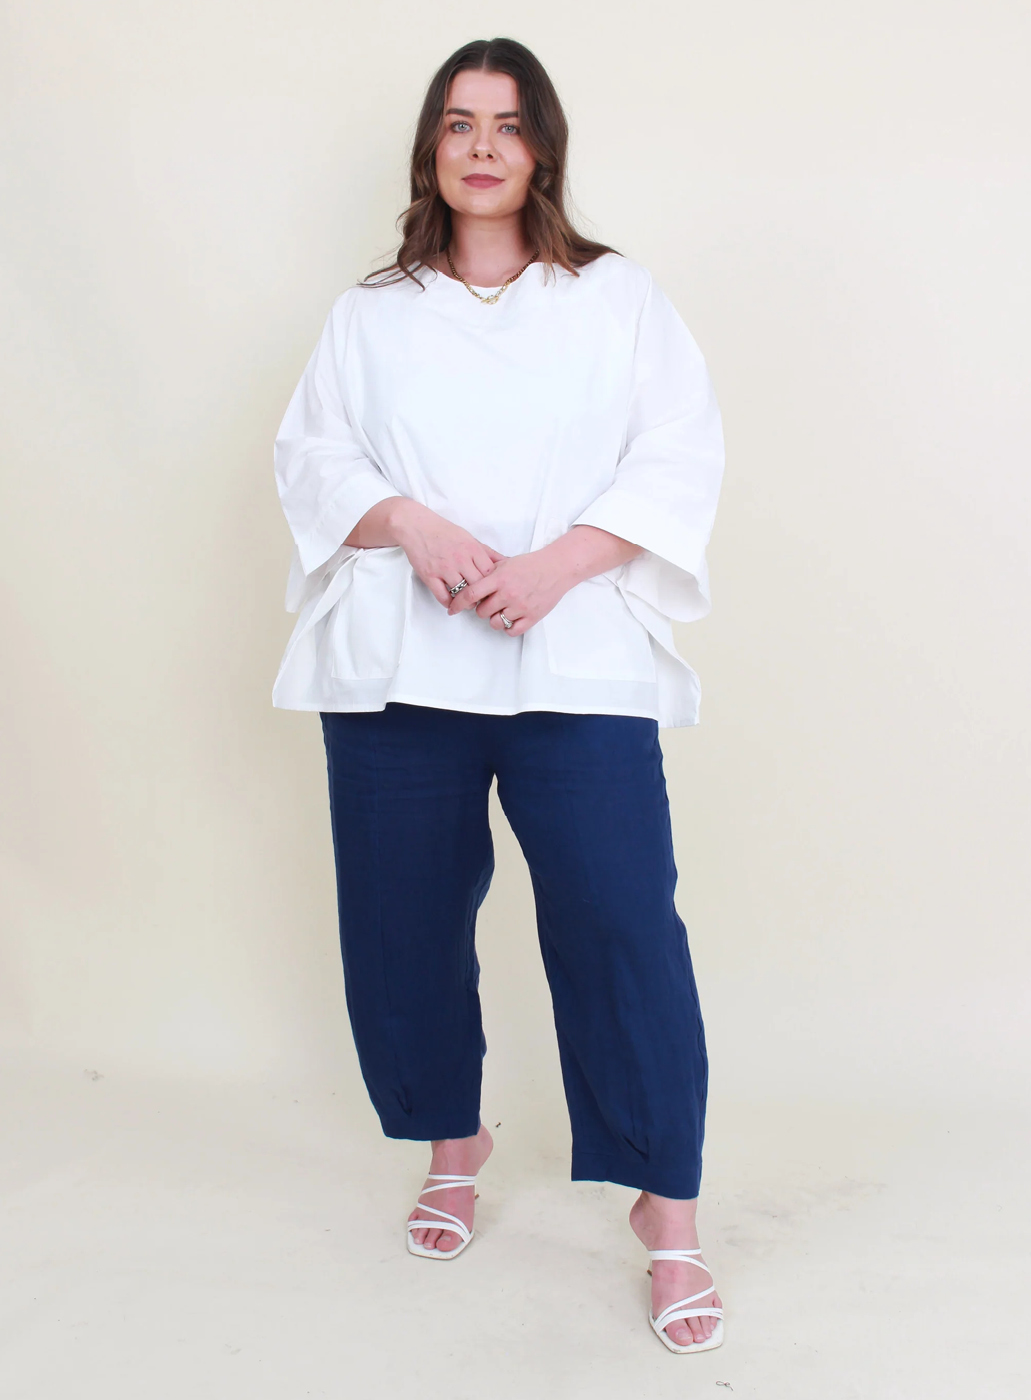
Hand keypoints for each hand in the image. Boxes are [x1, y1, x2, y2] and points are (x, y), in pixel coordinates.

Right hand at [347, 498, 502, 606]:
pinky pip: (443, 597)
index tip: (492, 589)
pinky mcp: (429, 575)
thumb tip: (506, 562)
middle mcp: (460, 559)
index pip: (490, 573)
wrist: (416, 526)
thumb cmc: (444, 532)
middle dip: (482, 596)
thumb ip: (487, 552)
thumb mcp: (469, 538)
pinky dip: (449, 603)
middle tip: (482, 601)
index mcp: (472, 549)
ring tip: (467, 603)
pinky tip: (452, 603)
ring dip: (466, 602)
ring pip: (462, 593)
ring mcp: (444, 568)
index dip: (493, 584)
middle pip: (478, 585)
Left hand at [447, 525, 642, 634]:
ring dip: (494, 618)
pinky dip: (508, 627)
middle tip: (488, 603)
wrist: (556, 568)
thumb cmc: (530, 565)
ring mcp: (520, 606)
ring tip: (501, 610)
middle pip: (481, 612)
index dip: (458, 603)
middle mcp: (508, 594)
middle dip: (481, 609)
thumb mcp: (505, 563)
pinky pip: (512, 630)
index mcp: (499, 579)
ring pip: (495, 623)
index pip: (470, 594)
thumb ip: (487, 573)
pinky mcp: (532, 616)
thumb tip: (467, 580)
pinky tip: (511, 618)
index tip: (452, 609)